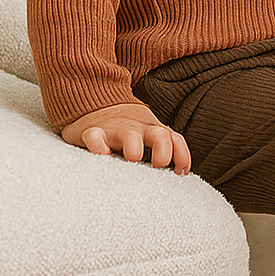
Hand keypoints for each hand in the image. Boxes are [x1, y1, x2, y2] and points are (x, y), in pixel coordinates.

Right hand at [61, 104, 190, 175]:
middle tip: (158, 166)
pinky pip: (95, 136)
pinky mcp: (92, 131)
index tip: (180, 173)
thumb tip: (181, 173)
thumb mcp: (148, 134)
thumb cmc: (127, 128)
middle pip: (160, 135)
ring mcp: (116, 129)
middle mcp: (138, 129)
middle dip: (163, 152)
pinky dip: (98, 145)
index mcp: (153, 130)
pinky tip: (102, 154)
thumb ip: (164, 148)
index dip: (182, 156)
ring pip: (131, 135)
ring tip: (133, 160)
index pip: (175, 140)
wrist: (96, 102)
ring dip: (135, 149)